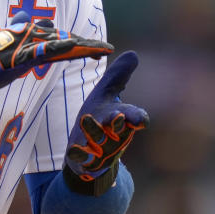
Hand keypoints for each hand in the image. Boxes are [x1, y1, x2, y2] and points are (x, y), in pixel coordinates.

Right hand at [0, 11, 112, 101]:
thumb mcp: (5, 46)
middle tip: (107, 49)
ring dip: (82, 46)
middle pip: (65, 41)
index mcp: (29, 40)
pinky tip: (76, 48)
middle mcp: (30, 39)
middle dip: (87, 45)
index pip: (59, 40)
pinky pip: (45, 51)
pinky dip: (61, 48)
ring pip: (60, 44)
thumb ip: (16, 31)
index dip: (78, 44)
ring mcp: (26, 46)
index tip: (97, 49)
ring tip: (102, 50)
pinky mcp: (21, 55)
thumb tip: (24, 15)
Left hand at [64, 51, 147, 194]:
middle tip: (118, 116)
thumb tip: (133, 54)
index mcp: (122, 118)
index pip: (135, 117)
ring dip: (95, 131)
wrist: (85, 149)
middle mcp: (115, 135)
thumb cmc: (99, 118)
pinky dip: (79, 155)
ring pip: (99, 141)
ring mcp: (100, 149)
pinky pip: (82, 158)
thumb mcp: (106, 94)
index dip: (138, 117)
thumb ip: (118, 76)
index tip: (141, 119)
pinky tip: (73, 150)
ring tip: (87, 119)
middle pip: (119, 128)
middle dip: (118, 123)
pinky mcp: (85, 159)